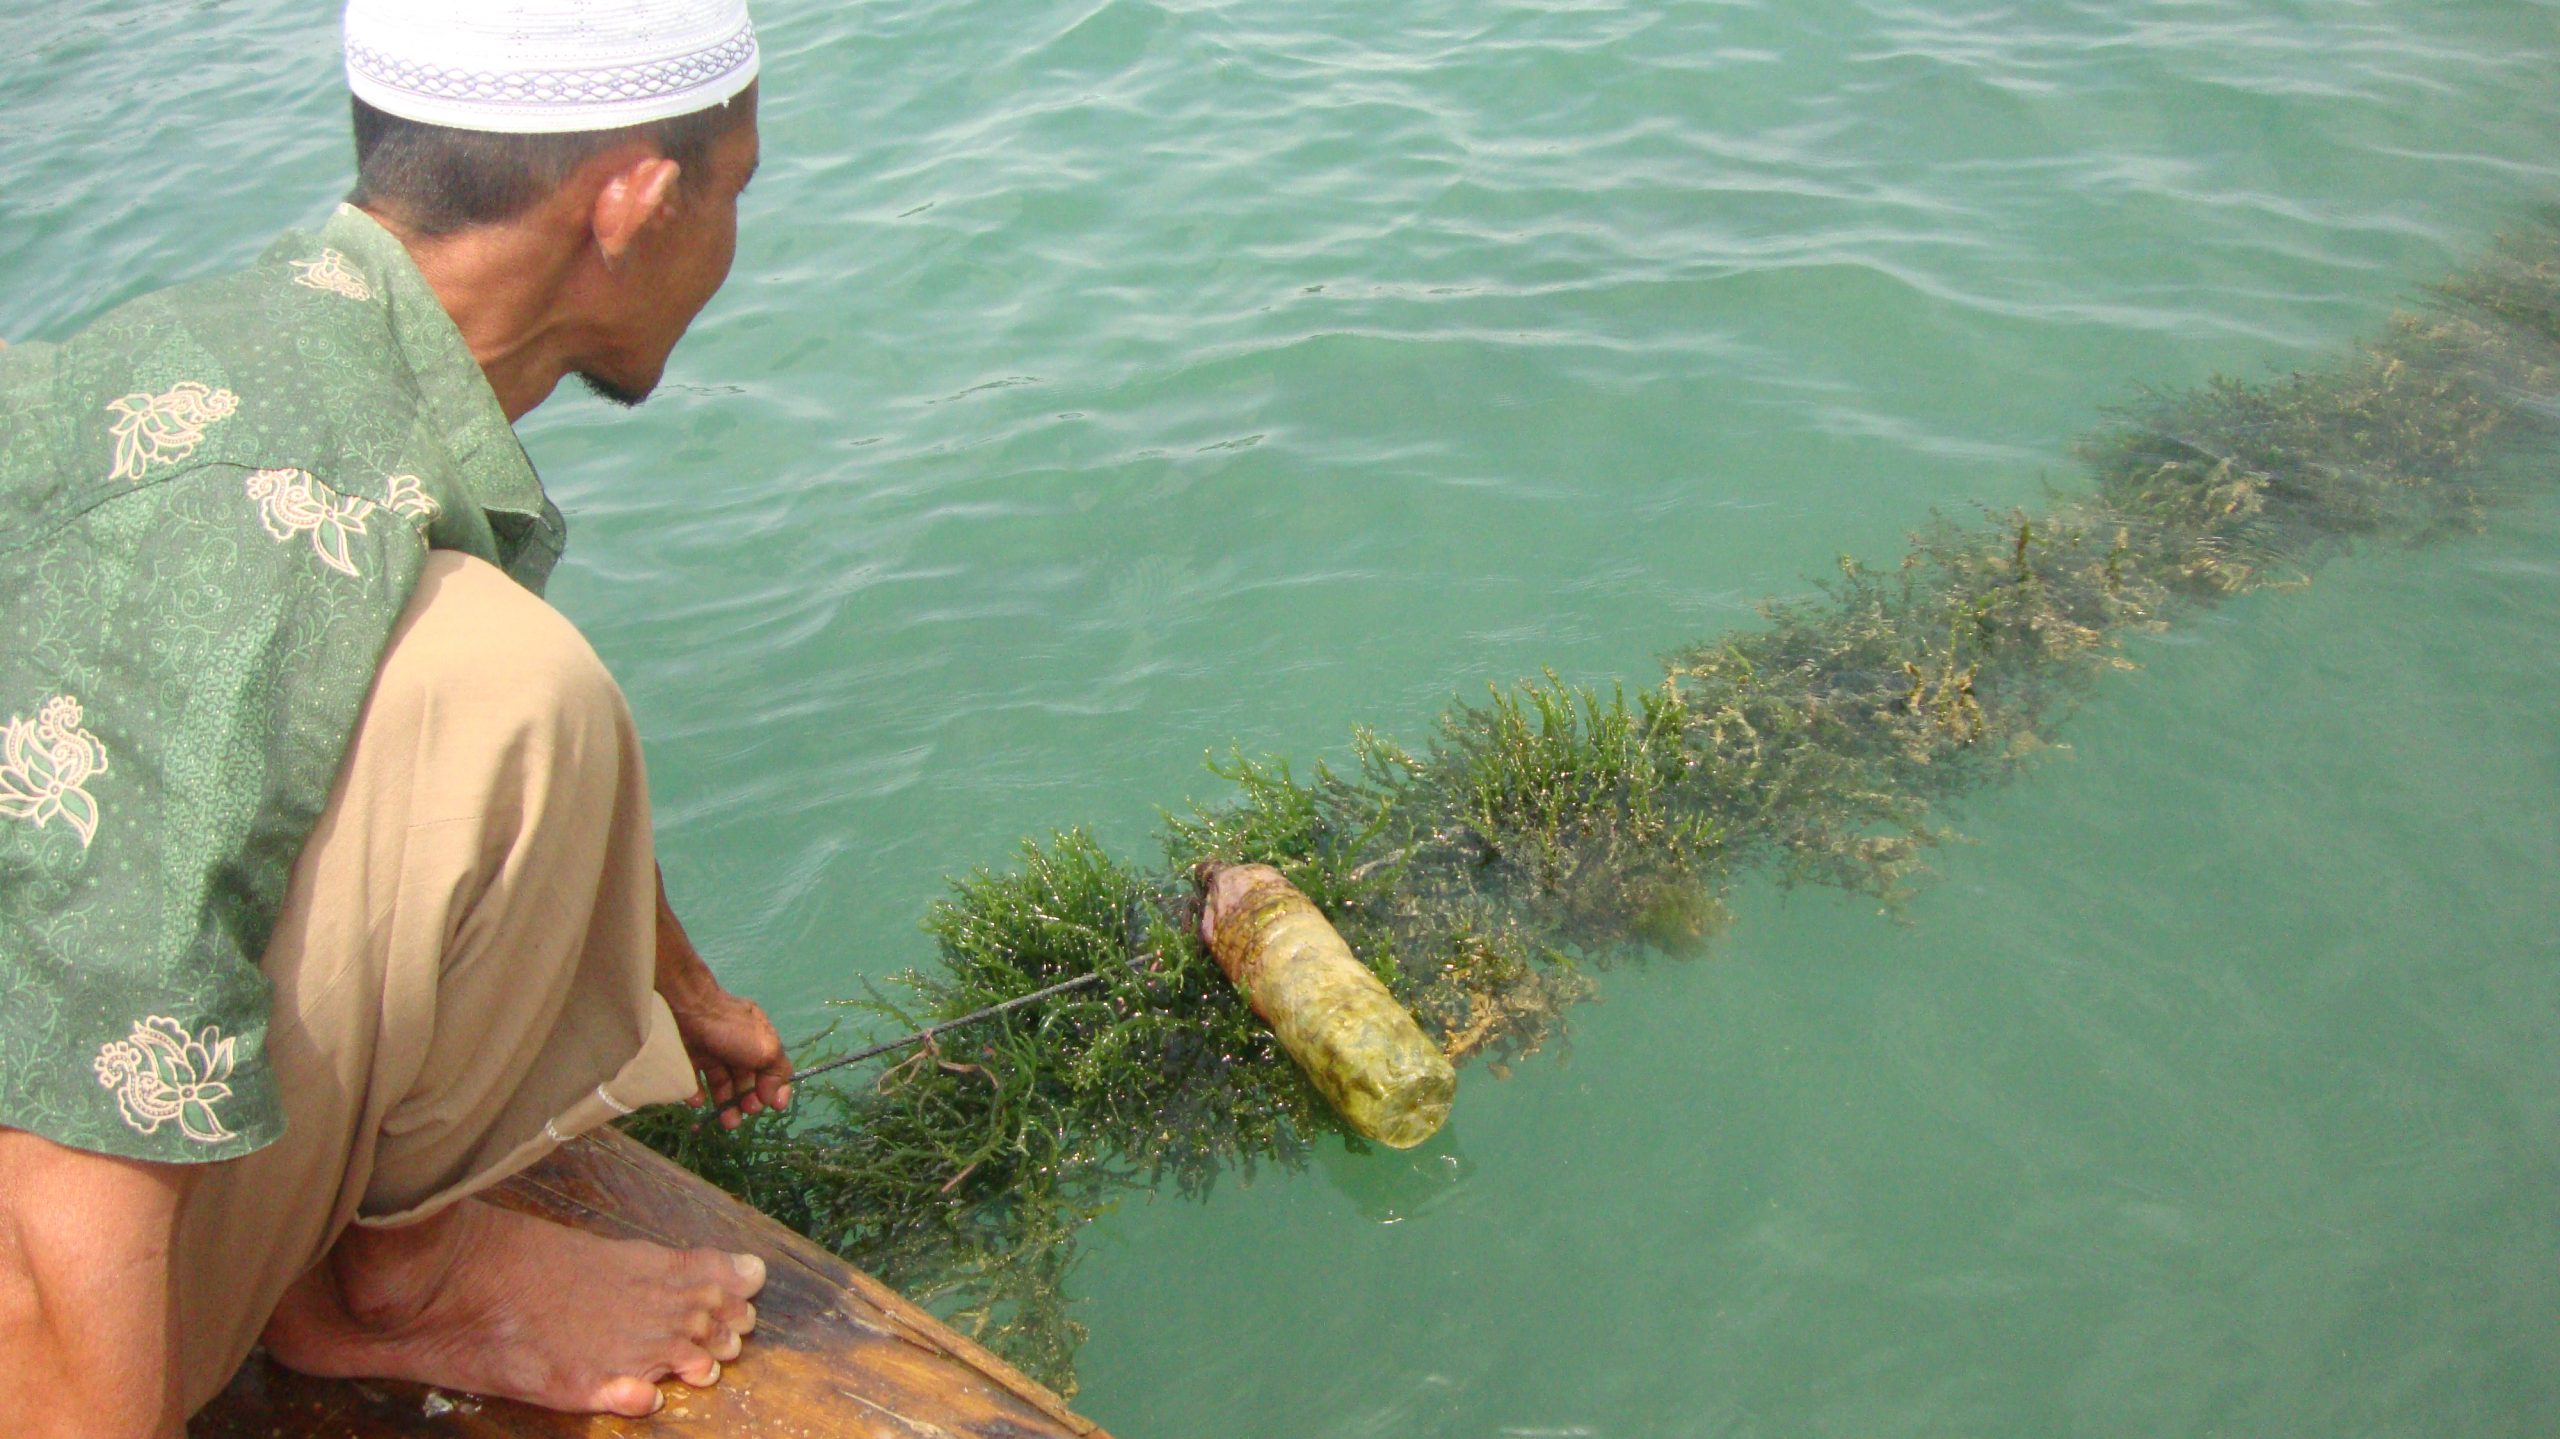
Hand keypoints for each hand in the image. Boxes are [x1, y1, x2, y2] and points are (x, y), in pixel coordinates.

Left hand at [669, 982, 793, 1129]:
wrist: (686, 1008)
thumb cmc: (732, 1030)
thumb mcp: (766, 1048)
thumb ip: (776, 1073)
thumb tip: (773, 1097)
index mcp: (760, 1040)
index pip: (772, 1068)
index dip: (775, 1088)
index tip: (774, 1107)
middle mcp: (738, 1045)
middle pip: (746, 1079)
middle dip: (749, 1100)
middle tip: (746, 1112)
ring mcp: (712, 1051)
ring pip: (721, 1083)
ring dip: (726, 1104)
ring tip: (727, 1123)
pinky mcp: (688, 1056)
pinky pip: (694, 1080)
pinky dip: (698, 1094)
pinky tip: (699, 1102)